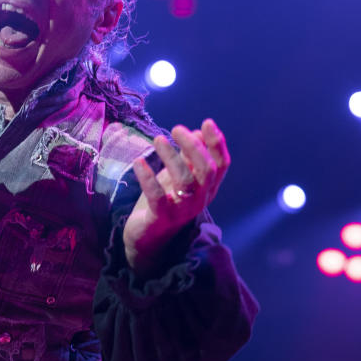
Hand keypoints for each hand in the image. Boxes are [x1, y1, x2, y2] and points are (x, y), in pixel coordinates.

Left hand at [123, 119, 230, 274]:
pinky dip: (148, 177)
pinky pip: (157, 196)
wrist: (147, 238)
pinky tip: (139, 162)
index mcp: (207, 189)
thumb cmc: (165, 201)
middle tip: (176, 129)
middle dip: (193, 146)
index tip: (207, 122)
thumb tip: (197, 131)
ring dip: (172, 156)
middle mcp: (200, 199)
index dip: (217, 143)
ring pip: (185, 181)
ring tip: (158, 140)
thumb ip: (189, 157)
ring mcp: (182, 210)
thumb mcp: (179, 176)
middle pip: (206, 170)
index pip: (221, 165)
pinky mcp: (161, 217)